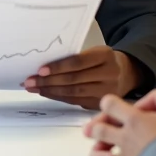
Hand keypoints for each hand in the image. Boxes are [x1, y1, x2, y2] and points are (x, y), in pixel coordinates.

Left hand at [24, 46, 141, 108]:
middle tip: (30, 80)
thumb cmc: (102, 60)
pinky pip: (75, 101)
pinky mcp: (99, 104)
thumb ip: (76, 58)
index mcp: (106, 56)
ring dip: (50, 91)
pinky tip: (46, 93)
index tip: (40, 70)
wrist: (124, 74)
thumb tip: (45, 67)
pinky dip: (58, 97)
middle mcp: (109, 75)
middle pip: (74, 79)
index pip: (78, 62)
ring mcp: (106, 92)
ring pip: (73, 93)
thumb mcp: (95, 52)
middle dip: (48, 81)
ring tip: (34, 88)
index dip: (58, 67)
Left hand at [85, 90, 155, 155]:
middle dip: (96, 128)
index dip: (110, 104)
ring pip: (97, 154)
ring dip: (99, 153)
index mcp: (134, 120)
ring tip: (108, 155)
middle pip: (99, 130)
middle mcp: (125, 138)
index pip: (109, 105)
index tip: (114, 107)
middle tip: (95, 130)